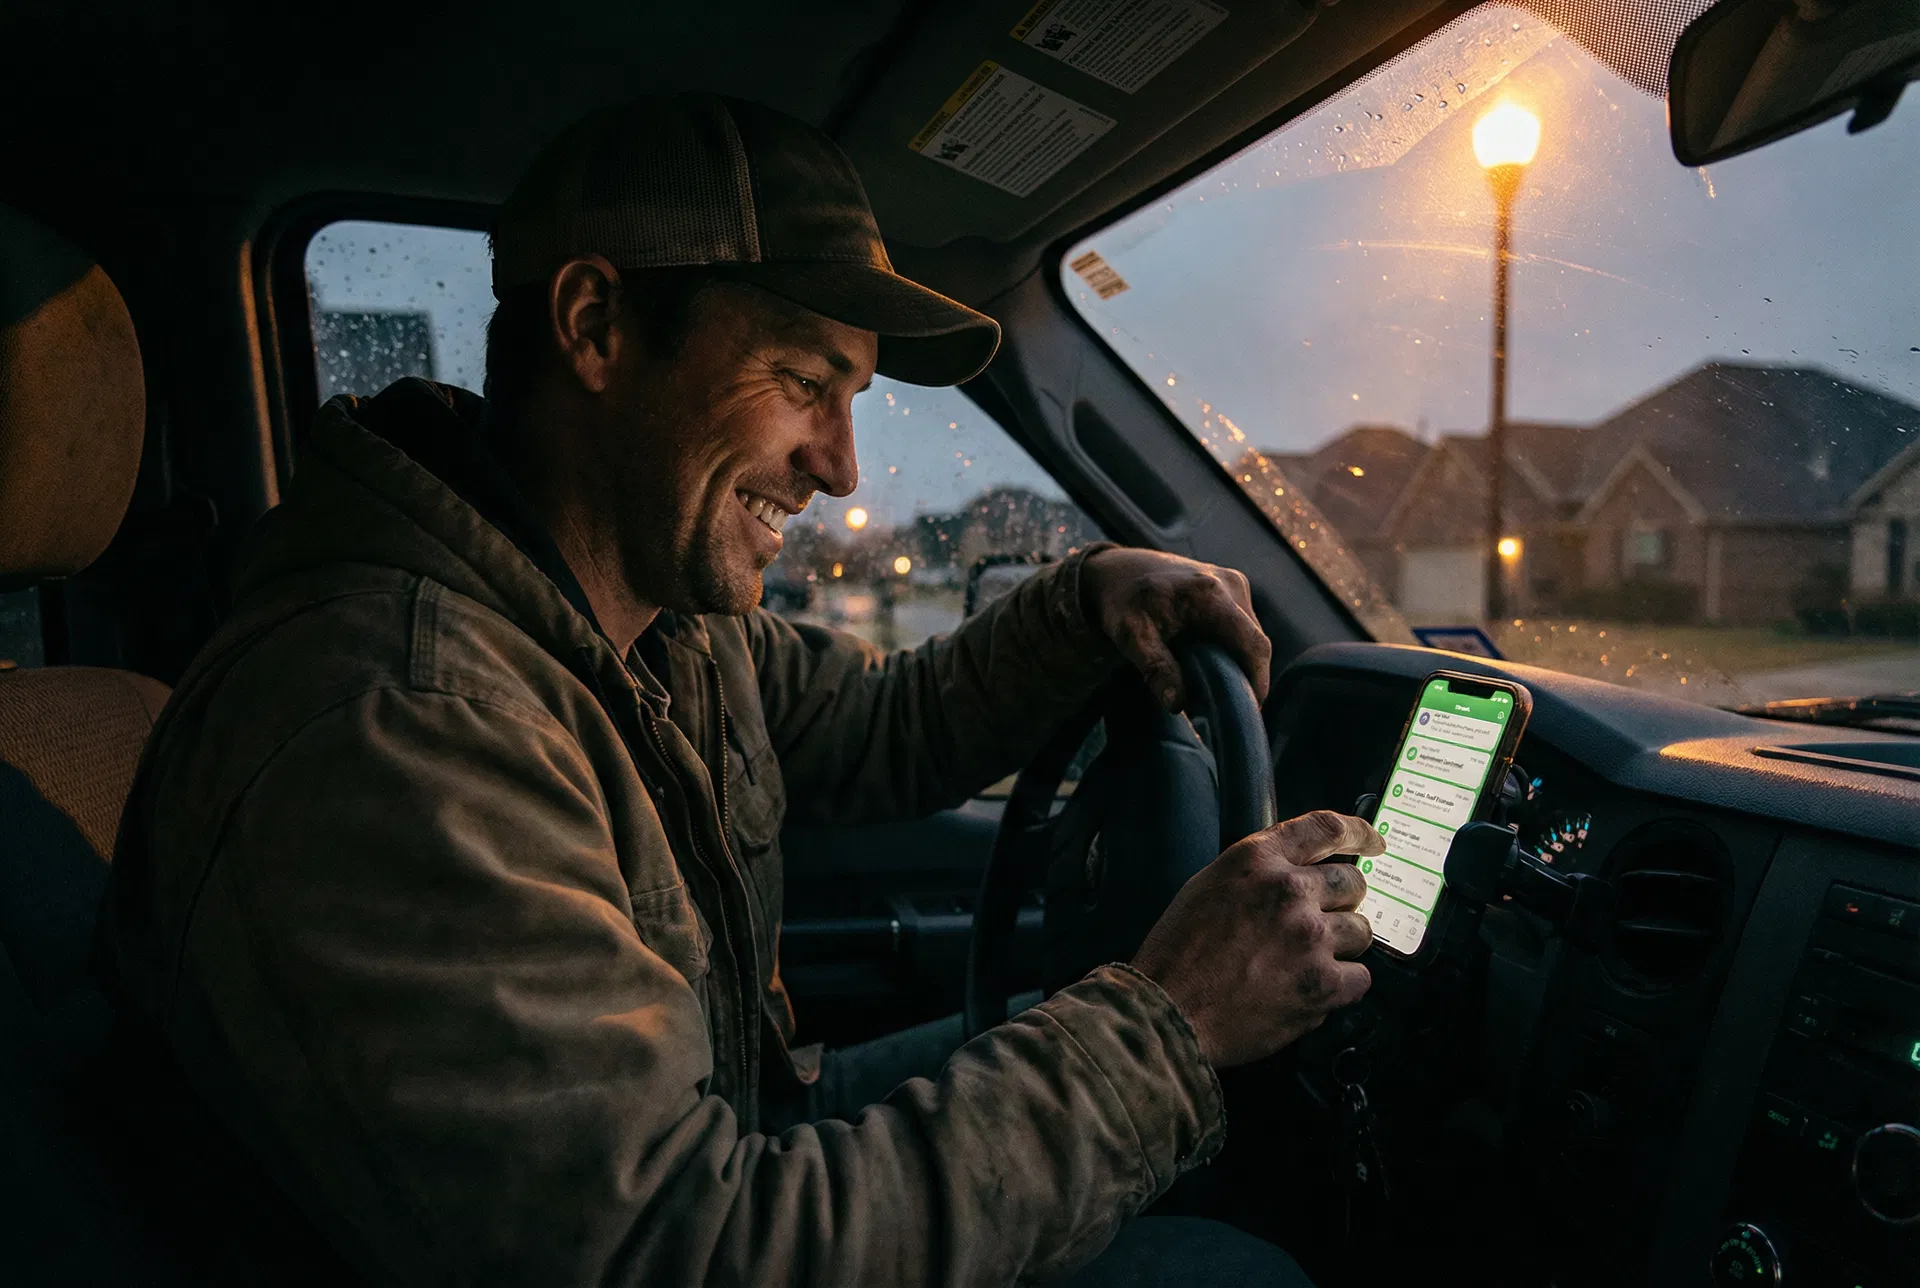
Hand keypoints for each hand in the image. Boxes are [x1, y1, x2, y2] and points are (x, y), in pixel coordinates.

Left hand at [1080, 548, 1270, 710]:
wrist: (1120, 571)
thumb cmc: (1123, 602)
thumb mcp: (1130, 636)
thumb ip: (1156, 668)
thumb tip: (1177, 705)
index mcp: (1209, 593)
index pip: (1252, 643)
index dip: (1258, 679)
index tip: (1251, 710)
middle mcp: (1230, 583)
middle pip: (1256, 642)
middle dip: (1247, 677)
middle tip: (1229, 709)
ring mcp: (1235, 583)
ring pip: (1252, 636)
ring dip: (1241, 664)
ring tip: (1219, 691)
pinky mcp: (1232, 589)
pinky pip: (1244, 627)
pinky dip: (1234, 650)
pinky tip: (1215, 667)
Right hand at [1129, 811, 1382, 1067]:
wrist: (1168, 1012)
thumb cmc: (1178, 955)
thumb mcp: (1208, 887)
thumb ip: (1257, 874)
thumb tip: (1299, 874)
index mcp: (1257, 860)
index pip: (1326, 828)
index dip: (1360, 833)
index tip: (1375, 843)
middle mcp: (1289, 890)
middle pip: (1352, 882)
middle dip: (1342, 901)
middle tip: (1320, 923)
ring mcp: (1310, 937)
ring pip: (1361, 930)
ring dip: (1341, 945)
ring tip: (1307, 961)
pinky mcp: (1323, 984)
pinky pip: (1361, 977)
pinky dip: (1342, 984)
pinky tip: (1314, 988)